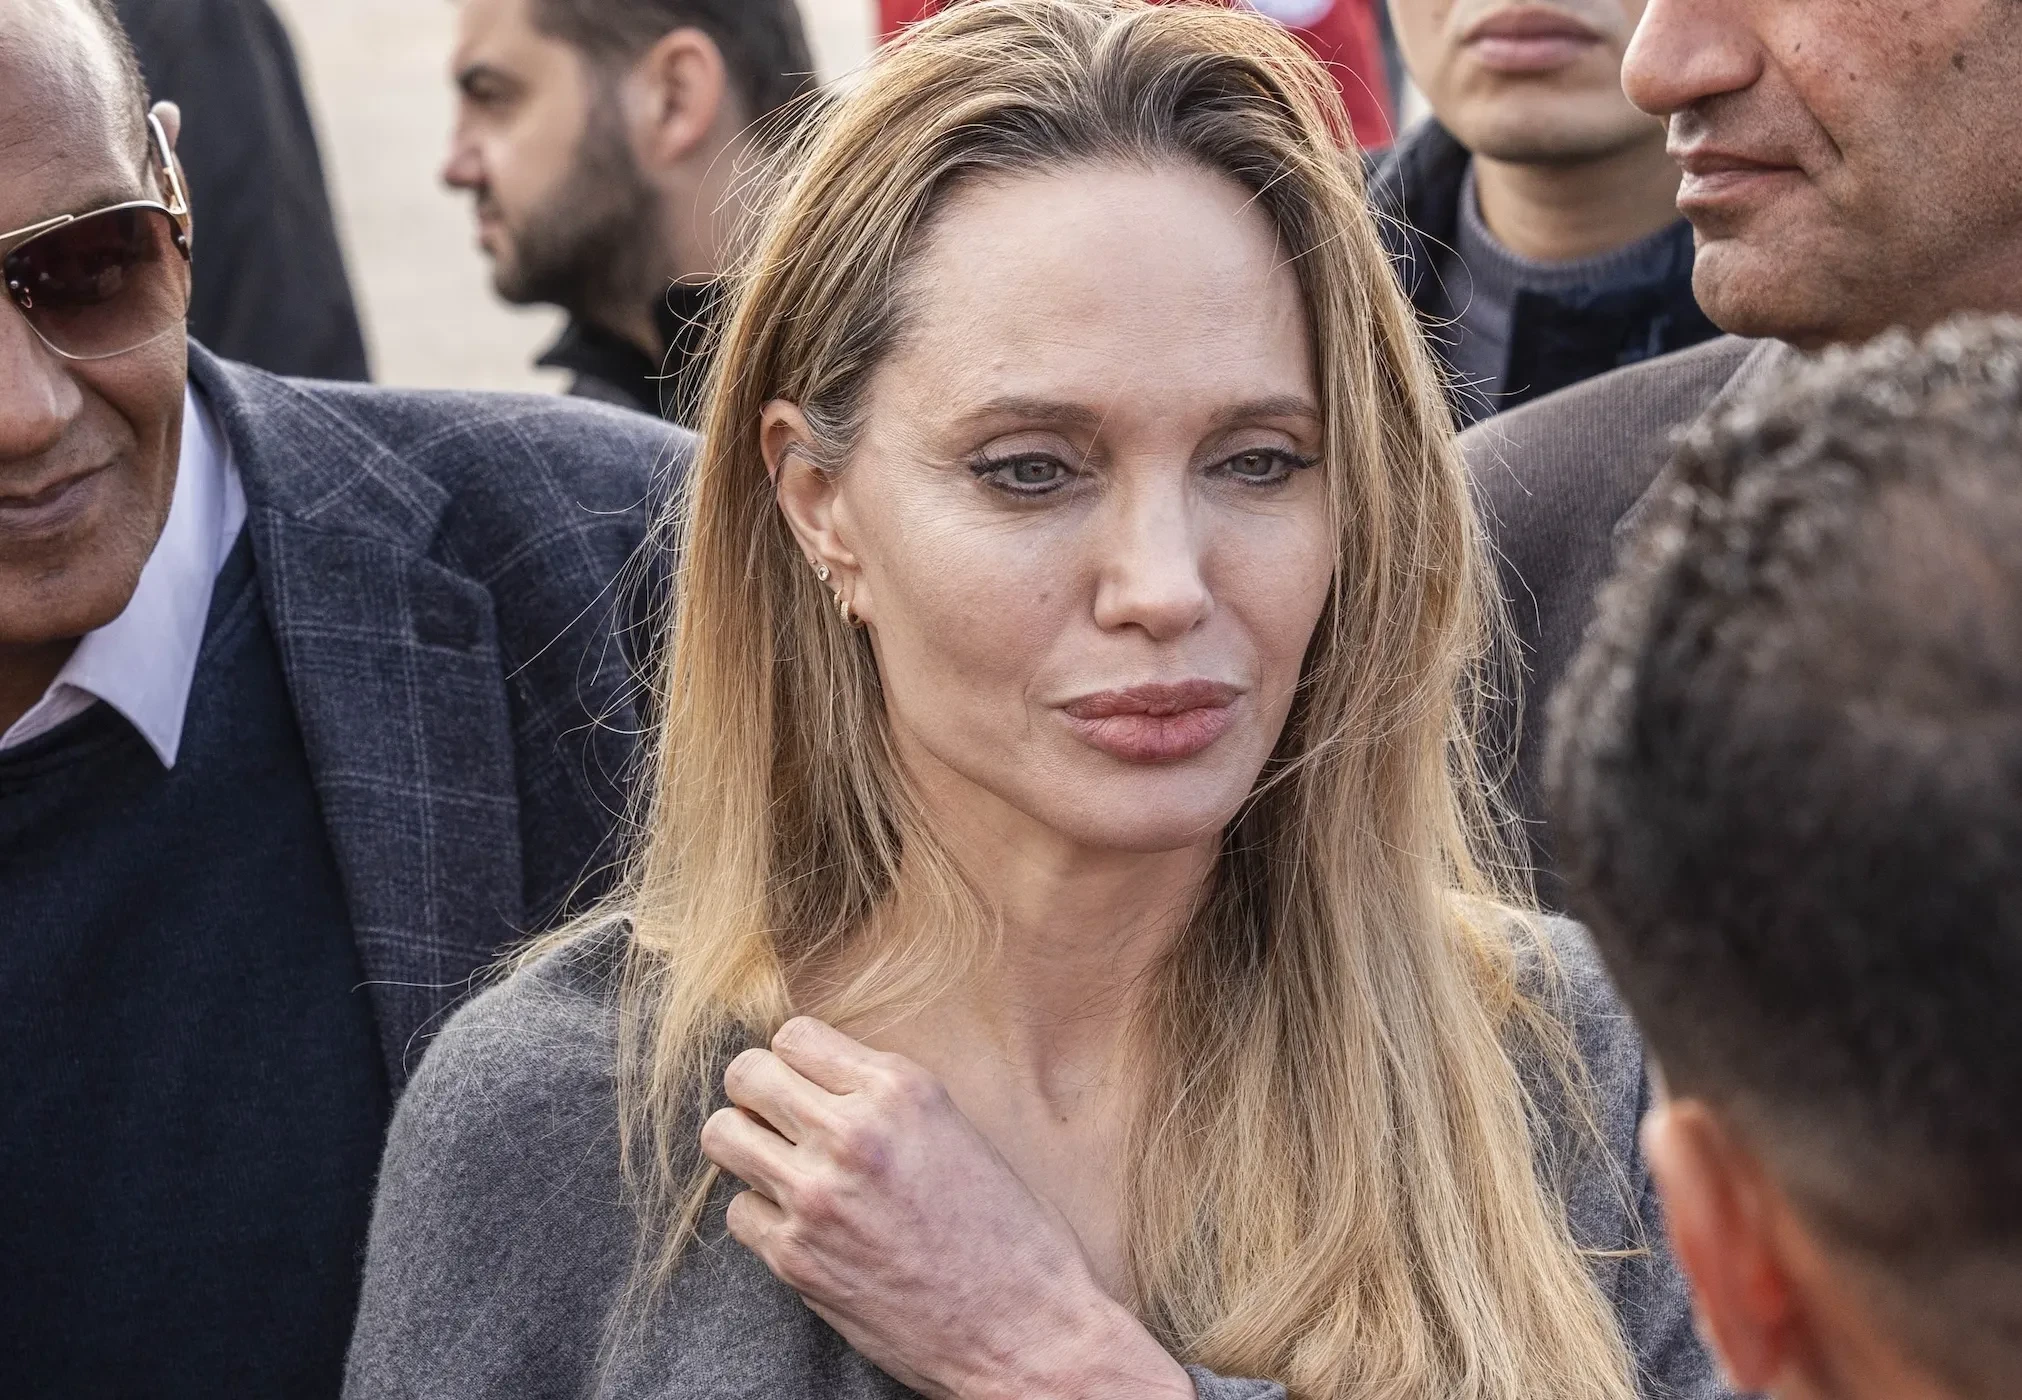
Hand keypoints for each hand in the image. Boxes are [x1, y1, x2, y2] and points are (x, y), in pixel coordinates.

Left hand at [698, 1017, 1195, 1399]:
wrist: (1023, 1330)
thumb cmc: (1009, 1233)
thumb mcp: (958, 1130)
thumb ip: (887, 1100)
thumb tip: (824, 1083)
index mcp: (900, 1090)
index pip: (795, 1035)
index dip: (795, 1060)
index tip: (806, 1083)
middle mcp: (852, 1132)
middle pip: (746, 1074)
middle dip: (756, 1093)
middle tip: (777, 1118)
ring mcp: (816, 1196)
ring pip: (723, 1136)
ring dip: (746, 1147)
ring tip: (779, 1166)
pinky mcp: (795, 1258)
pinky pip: (739, 1211)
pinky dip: (763, 1217)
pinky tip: (803, 1227)